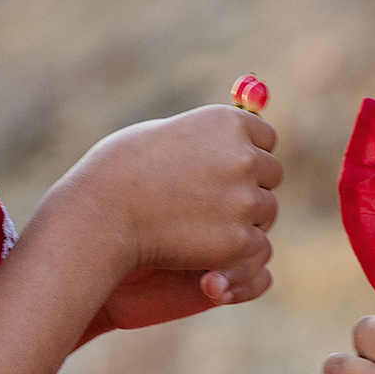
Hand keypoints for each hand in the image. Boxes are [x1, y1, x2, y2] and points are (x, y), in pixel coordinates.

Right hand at [60, 102, 280, 316]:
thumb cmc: (121, 170)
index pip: (266, 138)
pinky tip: (201, 247)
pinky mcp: (240, 240)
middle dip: (250, 188)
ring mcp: (245, 200)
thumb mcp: (168, 134)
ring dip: (244, 219)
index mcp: (228, 123)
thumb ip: (207, 138)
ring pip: (265, 212)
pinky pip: (254, 245)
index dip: (249, 155)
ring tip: (203, 225)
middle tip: (218, 204)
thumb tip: (238, 135)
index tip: (231, 171)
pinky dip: (234, 250)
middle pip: (272, 174)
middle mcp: (244, 156)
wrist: (102, 213)